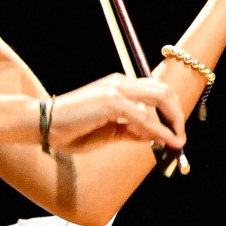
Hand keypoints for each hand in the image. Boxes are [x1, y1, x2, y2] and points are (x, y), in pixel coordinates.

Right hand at [40, 72, 187, 156]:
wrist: (44, 124)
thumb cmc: (71, 129)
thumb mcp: (108, 132)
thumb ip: (130, 131)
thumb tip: (153, 136)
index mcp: (118, 85)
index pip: (154, 91)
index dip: (170, 110)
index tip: (176, 130)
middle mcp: (120, 82)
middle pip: (163, 91)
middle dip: (178, 114)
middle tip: (181, 136)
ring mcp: (116, 90)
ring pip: (160, 99)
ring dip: (174, 121)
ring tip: (177, 140)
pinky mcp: (112, 102)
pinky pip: (144, 118)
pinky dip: (159, 131)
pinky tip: (167, 142)